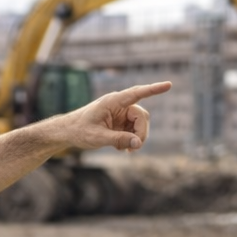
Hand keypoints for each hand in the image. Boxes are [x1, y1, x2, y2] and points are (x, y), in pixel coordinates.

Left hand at [56, 81, 171, 152]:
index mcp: (113, 102)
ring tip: (126, 151)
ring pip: (139, 124)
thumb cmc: (79, 131)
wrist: (67, 132)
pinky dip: (130, 140)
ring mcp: (120, 113)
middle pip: (141, 116)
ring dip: (136, 138)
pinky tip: (120, 149)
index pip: (137, 93)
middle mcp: (119, 105)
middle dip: (141, 133)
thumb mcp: (98, 138)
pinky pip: (133, 130)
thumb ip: (118, 140)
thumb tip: (138, 144)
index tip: (168, 85)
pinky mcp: (119, 122)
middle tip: (134, 149)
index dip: (153, 90)